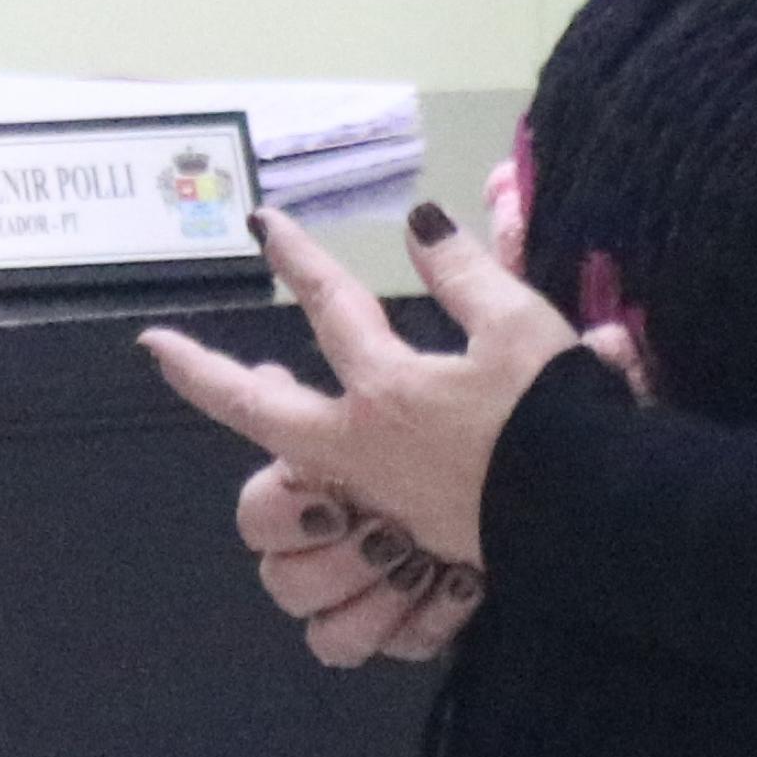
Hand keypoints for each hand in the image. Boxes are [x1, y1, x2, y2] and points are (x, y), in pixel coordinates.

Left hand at [138, 201, 630, 665]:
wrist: (598, 517)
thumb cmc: (558, 419)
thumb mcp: (520, 326)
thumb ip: (466, 271)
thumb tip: (422, 220)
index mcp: (387, 388)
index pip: (329, 305)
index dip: (298, 257)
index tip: (264, 223)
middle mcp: (363, 447)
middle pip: (257, 409)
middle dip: (203, 373)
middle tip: (157, 347)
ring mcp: (377, 498)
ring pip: (283, 470)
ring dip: (261, 427)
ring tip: (254, 386)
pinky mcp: (405, 536)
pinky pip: (331, 519)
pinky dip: (310, 490)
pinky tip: (312, 465)